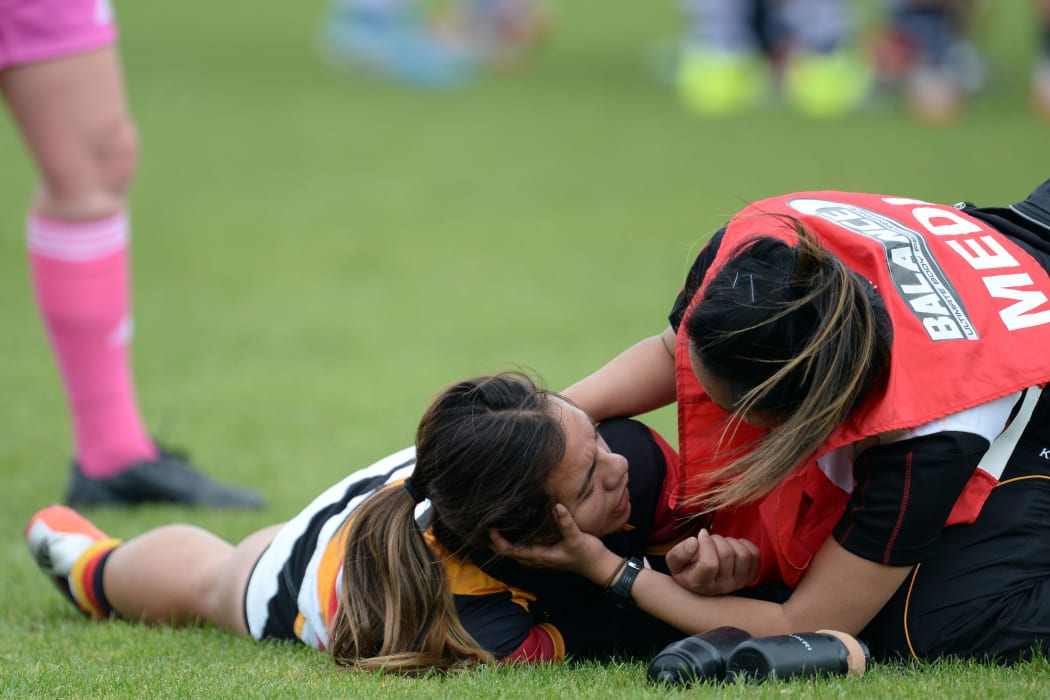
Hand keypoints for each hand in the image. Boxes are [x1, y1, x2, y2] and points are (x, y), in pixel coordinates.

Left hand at [489, 504, 608, 578]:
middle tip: (485, 528)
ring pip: (517, 554)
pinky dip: (515, 545)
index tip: (490, 528)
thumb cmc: (588, 554)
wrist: (599, 567)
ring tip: (495, 531)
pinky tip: (515, 535)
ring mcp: (542, 560)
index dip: (498, 542)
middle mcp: (538, 560)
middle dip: (496, 544)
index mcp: (541, 556)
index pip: (512, 551)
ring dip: (504, 545)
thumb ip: (566, 523)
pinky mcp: (547, 557)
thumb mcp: (578, 538)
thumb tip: (556, 506)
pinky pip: (525, 552)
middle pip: (510, 554)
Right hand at [665, 530, 759, 595]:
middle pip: (727, 555)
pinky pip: (755, 555)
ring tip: (720, 543)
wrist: (700, 580)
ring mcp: (738, 583)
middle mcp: (722, 587)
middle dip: (716, 539)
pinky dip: (744, 544)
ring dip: (730, 541)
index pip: (709, 564)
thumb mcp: (674, 561)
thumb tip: (694, 542)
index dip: (706, 544)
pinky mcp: (749, 577)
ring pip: (742, 555)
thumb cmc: (686, 567)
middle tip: (709, 539)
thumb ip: (679, 553)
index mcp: (700, 584)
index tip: (700, 535)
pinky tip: (732, 545)